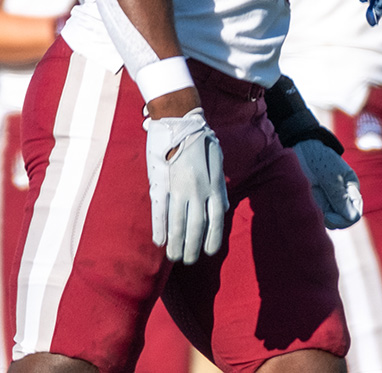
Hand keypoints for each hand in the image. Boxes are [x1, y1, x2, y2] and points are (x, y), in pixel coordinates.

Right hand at [143, 108, 227, 264]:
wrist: (180, 122)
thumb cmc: (201, 141)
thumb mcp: (218, 163)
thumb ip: (219, 187)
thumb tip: (221, 208)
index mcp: (214, 185)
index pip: (216, 219)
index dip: (213, 237)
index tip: (210, 251)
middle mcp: (198, 190)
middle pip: (197, 226)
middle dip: (193, 246)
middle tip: (190, 260)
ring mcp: (180, 188)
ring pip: (178, 222)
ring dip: (177, 242)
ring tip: (174, 257)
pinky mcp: (162, 184)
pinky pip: (161, 210)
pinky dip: (160, 227)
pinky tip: (160, 241)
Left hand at [292, 139, 363, 228]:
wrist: (299, 150)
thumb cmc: (318, 159)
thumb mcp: (331, 176)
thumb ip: (340, 197)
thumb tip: (352, 217)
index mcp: (351, 188)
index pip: (355, 213)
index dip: (344, 219)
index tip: (328, 216)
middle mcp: (342, 197)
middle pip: (342, 220)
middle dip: (332, 220)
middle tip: (319, 213)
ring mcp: (328, 201)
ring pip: (329, 221)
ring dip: (321, 217)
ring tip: (311, 205)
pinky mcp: (316, 203)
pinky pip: (318, 217)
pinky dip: (313, 215)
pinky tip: (307, 206)